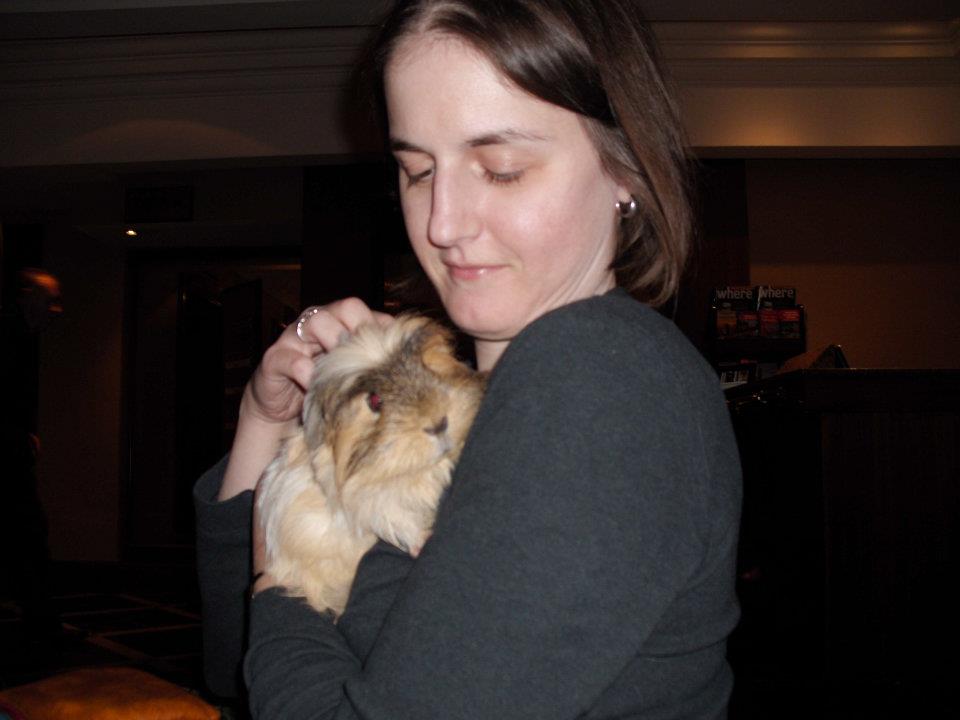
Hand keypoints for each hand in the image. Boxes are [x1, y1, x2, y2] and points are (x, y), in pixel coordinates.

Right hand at [218, 297, 392, 500]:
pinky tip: (315, 383)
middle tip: (367, 357)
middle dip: (361, 330)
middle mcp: (318, 322)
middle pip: (345, 307)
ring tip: (344, 368)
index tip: (395, 350)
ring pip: (316, 322)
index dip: (381, 326)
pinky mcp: (275, 360)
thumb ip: (373, 360)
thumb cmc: (325, 387)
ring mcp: (294, 339)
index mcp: (340, 322)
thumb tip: (412, 361)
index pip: (365, 310)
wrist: (283, 411)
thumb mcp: (352, 372)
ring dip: (334, 345)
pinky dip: (305, 370)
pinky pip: (290, 358)